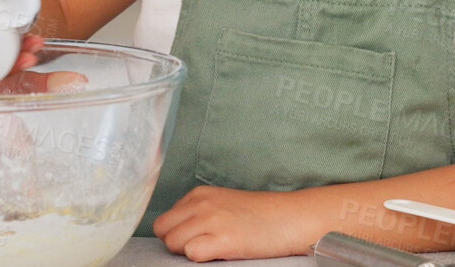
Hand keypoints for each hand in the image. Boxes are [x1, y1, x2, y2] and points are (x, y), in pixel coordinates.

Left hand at [152, 185, 309, 261]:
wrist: (291, 217)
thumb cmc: (259, 216)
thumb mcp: (222, 204)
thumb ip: (198, 213)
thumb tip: (176, 233)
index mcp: (199, 194)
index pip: (165, 219)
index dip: (176, 233)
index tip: (194, 238)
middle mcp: (201, 204)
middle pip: (163, 230)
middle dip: (176, 243)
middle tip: (201, 246)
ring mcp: (211, 220)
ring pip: (173, 243)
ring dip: (188, 252)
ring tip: (213, 249)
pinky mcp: (223, 239)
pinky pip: (191, 254)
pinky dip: (201, 258)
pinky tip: (219, 254)